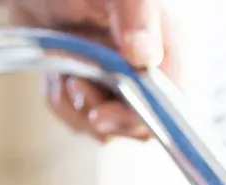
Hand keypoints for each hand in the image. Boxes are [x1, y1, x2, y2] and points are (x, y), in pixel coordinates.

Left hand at [5, 0, 180, 141]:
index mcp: (163, 47)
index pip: (167, 105)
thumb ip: (135, 15)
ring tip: (64, 71)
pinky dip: (61, 103)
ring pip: (107, 129)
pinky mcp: (93, 94)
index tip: (100, 113)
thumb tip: (145, 56)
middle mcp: (146, 72)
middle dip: (99, 113)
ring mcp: (119, 86)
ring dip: (75, 106)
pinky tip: (58, 75)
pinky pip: (80, 121)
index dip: (136, 118)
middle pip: (138, 126)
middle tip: (74, 84)